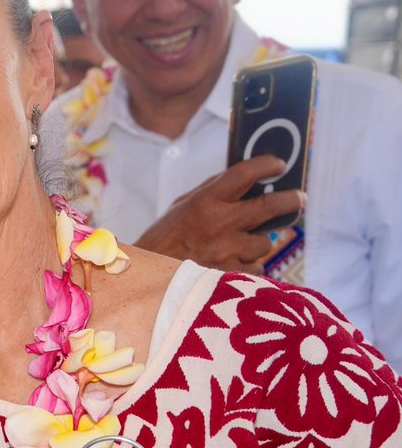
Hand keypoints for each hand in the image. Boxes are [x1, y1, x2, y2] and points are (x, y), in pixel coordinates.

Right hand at [135, 156, 302, 273]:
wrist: (148, 281)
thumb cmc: (162, 242)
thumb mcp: (180, 209)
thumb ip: (210, 192)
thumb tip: (244, 178)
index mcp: (204, 202)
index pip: (244, 174)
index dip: (267, 165)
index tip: (279, 165)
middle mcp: (219, 225)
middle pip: (270, 206)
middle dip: (291, 200)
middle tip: (299, 198)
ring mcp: (227, 252)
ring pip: (263, 243)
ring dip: (256, 243)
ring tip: (237, 246)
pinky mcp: (231, 276)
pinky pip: (255, 268)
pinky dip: (247, 266)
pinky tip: (229, 266)